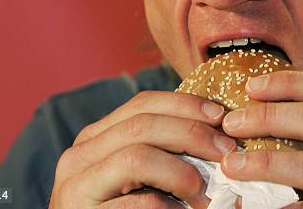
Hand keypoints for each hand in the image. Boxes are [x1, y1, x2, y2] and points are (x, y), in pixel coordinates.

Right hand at [49, 90, 235, 207]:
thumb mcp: (138, 173)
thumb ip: (161, 148)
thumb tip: (215, 126)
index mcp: (96, 137)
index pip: (142, 104)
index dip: (185, 105)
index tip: (220, 115)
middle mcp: (79, 155)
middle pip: (142, 125)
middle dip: (192, 134)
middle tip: (226, 152)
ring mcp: (76, 186)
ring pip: (137, 158)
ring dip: (182, 174)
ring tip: (205, 194)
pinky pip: (139, 203)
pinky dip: (169, 207)